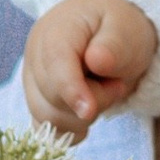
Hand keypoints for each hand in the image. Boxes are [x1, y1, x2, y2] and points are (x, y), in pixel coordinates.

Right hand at [23, 0, 159, 137]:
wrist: (109, 33)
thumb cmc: (118, 29)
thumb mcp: (126, 29)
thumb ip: (114, 46)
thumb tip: (96, 61)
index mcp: (56, 30)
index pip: (54, 64)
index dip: (71, 90)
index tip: (90, 110)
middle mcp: (35, 56)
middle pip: (52, 97)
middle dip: (93, 100)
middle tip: (118, 84)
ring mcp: (32, 81)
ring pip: (47, 118)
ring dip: (83, 116)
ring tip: (104, 92)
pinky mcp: (38, 102)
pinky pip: (47, 129)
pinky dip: (70, 130)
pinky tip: (88, 115)